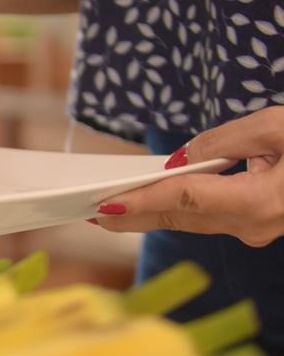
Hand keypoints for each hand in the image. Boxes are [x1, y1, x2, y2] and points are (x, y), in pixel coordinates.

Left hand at [92, 106, 283, 245]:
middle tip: (90, 212)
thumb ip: (223, 141)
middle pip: (181, 217)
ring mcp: (256, 229)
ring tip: (109, 210)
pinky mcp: (258, 223)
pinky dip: (178, 210)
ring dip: (151, 215)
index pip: (186, 199)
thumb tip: (180, 159)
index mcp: (259, 201)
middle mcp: (254, 224)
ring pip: (193, 221)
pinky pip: (208, 217)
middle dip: (133, 215)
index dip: (143, 200)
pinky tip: (153, 204)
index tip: (107, 204)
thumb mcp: (276, 126)